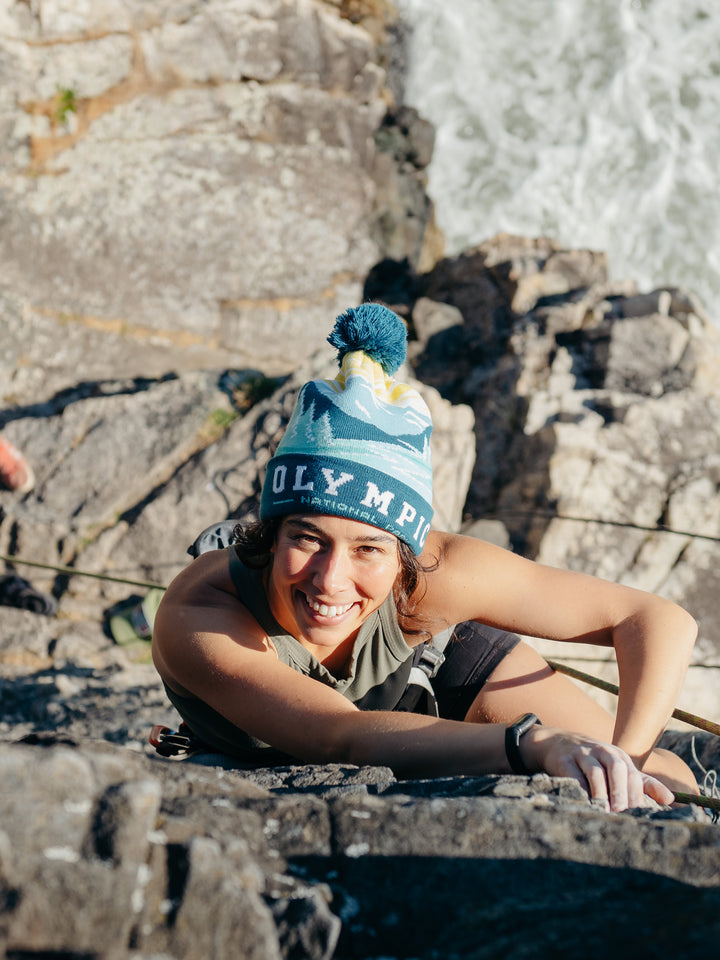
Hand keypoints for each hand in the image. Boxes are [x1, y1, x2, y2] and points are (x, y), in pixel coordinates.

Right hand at [523, 727, 674, 811]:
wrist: (559, 743)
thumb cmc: (596, 761)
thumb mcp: (619, 768)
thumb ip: (644, 784)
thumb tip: (671, 799)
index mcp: (619, 757)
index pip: (633, 775)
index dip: (637, 795)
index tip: (639, 815)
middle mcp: (603, 752)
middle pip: (616, 768)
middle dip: (621, 791)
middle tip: (622, 813)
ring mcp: (583, 754)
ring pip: (595, 772)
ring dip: (601, 793)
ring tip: (605, 812)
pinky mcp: (564, 760)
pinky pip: (573, 775)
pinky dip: (580, 790)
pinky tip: (584, 804)